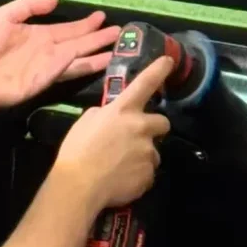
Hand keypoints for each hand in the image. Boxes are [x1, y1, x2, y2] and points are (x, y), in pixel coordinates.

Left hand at [0, 0, 119, 111]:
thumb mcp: (4, 16)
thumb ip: (28, 6)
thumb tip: (56, 0)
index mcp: (38, 34)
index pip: (68, 29)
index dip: (86, 24)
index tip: (102, 16)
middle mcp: (48, 50)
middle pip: (79, 43)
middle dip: (99, 37)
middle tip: (121, 32)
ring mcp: (48, 67)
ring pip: (80, 58)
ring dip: (98, 53)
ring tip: (119, 49)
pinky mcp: (46, 81)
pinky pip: (69, 72)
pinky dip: (86, 67)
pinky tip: (101, 62)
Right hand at [51, 55, 172, 210]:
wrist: (79, 185)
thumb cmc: (77, 151)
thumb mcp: (85, 122)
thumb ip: (104, 114)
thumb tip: (110, 116)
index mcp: (123, 111)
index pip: (145, 84)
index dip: (158, 70)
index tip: (169, 61)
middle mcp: (141, 127)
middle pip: (163, 122)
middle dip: (153, 129)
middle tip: (138, 138)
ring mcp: (148, 152)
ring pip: (153, 152)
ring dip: (143, 156)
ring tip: (122, 166)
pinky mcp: (149, 174)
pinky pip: (148, 174)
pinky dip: (138, 176)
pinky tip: (122, 180)